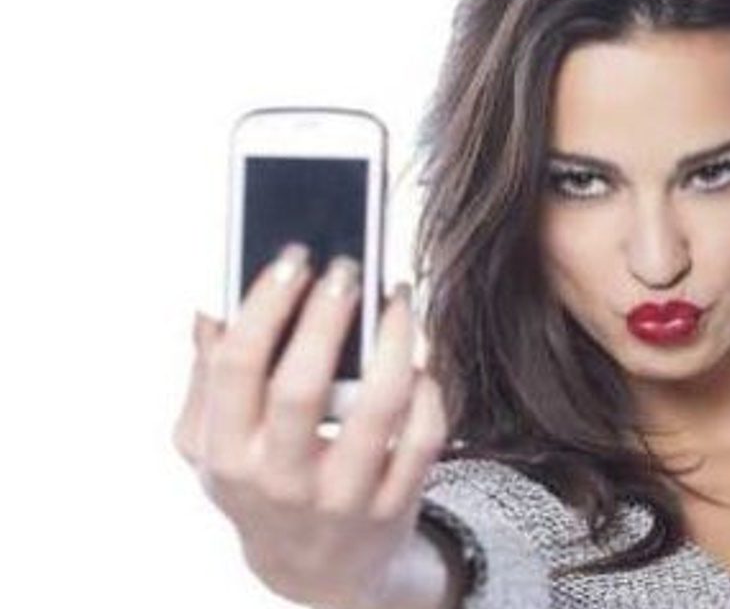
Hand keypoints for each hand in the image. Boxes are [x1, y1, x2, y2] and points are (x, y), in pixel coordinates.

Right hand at [173, 244, 449, 607]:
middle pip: (302, 387)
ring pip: (379, 408)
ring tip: (396, 298)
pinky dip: (428, 392)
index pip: (237, 369)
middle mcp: (280, 480)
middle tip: (348, 266)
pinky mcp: (394, 505)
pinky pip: (423, 438)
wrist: (315, 571)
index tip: (294, 256)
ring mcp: (342, 497)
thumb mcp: (211, 445)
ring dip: (394, 343)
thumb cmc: (260, 484)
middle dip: (326, 317)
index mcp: (228, 455)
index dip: (265, 304)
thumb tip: (208, 308)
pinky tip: (420, 360)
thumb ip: (205, 377)